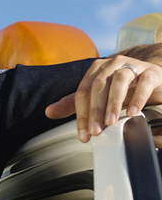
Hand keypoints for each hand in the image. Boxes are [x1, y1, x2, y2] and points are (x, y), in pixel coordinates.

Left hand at [45, 54, 161, 141]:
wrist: (154, 79)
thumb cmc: (124, 90)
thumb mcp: (99, 98)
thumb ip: (75, 104)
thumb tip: (48, 112)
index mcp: (97, 70)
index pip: (83, 92)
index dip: (82, 114)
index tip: (83, 135)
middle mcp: (113, 64)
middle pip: (99, 86)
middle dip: (95, 111)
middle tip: (95, 132)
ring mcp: (133, 66)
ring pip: (120, 80)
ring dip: (113, 102)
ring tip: (111, 122)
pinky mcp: (152, 72)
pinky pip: (145, 81)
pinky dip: (138, 97)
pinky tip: (132, 112)